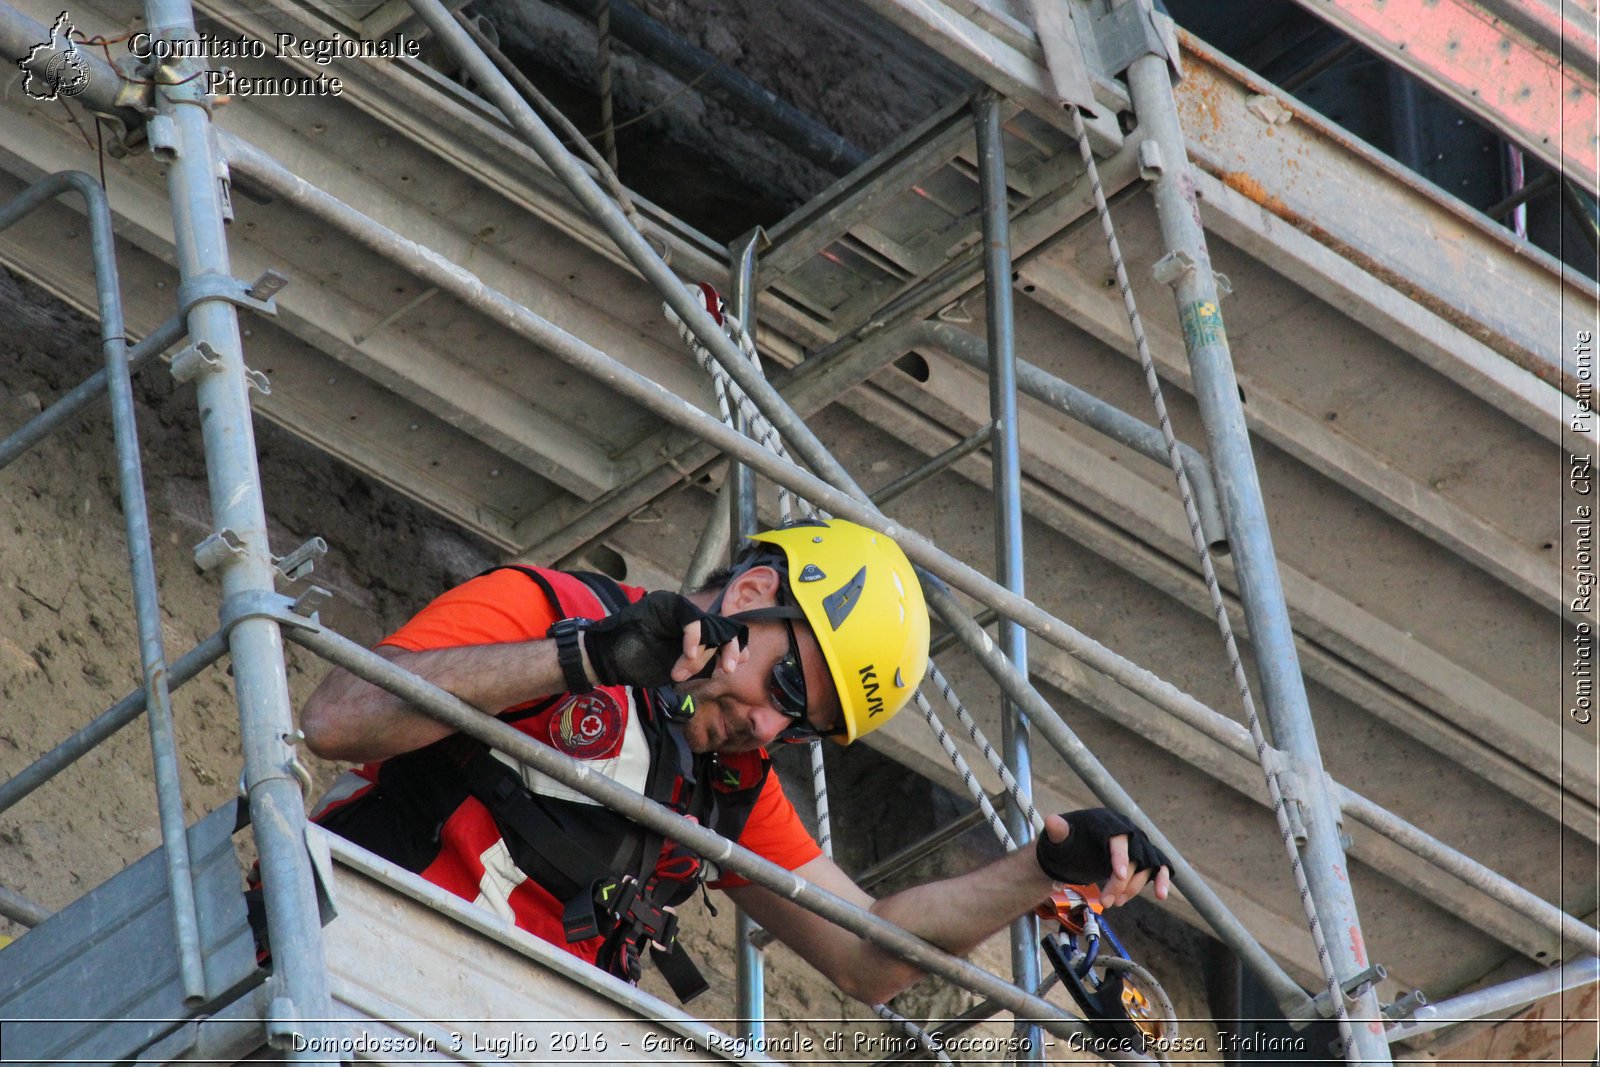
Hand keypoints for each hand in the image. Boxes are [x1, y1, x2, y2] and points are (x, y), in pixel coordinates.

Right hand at [582, 591, 747, 687]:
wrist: (604, 658)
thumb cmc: (637, 664)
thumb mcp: (676, 667)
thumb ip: (699, 662)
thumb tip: (726, 664)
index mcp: (692, 631)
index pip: (721, 634)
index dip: (734, 648)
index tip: (731, 667)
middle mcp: (688, 617)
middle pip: (721, 627)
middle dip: (728, 650)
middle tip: (727, 670)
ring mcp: (677, 608)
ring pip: (709, 626)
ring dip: (702, 652)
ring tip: (682, 671)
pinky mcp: (667, 604)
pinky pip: (691, 619)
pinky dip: (694, 638)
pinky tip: (687, 655)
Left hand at [1036, 809, 1170, 906]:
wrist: (1076, 847)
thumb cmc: (1069, 840)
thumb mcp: (1060, 837)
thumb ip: (1058, 831)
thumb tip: (1052, 821)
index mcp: (1107, 822)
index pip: (1118, 838)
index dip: (1119, 856)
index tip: (1118, 876)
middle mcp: (1127, 831)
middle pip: (1133, 857)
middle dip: (1121, 883)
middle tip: (1105, 902)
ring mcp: (1137, 845)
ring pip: (1145, 867)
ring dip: (1133, 888)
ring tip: (1115, 903)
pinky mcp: (1143, 859)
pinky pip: (1159, 868)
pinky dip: (1162, 880)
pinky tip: (1161, 895)